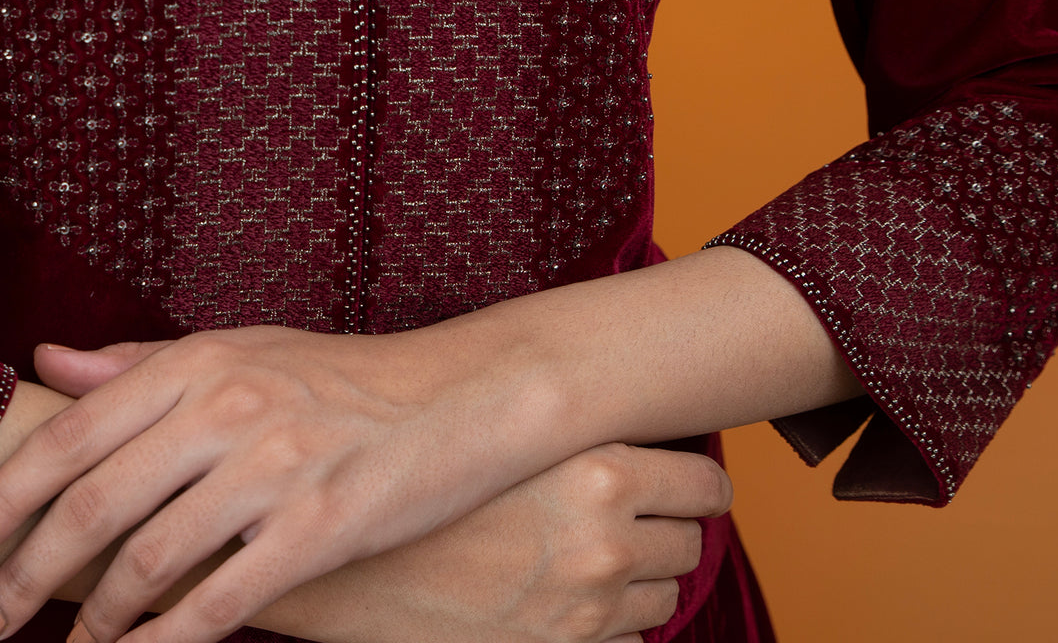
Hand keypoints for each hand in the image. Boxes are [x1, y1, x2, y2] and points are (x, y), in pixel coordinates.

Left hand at [31, 345, 731, 642]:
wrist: (463, 392)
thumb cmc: (351, 375)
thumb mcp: (249, 346)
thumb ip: (144, 360)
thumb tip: (50, 363)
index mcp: (203, 359)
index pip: (70, 436)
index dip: (1, 503)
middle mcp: (230, 404)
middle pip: (90, 507)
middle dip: (22, 577)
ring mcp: (275, 465)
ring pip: (145, 563)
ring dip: (94, 623)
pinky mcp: (320, 526)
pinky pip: (217, 604)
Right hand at [271, 442, 730, 642]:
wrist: (349, 565)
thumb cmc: (425, 487)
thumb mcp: (512, 442)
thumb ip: (582, 440)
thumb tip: (634, 435)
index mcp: (601, 470)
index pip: (706, 487)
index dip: (698, 487)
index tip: (684, 487)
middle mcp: (606, 542)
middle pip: (690, 544)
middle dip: (664, 532)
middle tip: (626, 519)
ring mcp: (587, 607)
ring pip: (663, 598)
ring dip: (639, 581)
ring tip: (588, 557)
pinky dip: (609, 628)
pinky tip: (567, 601)